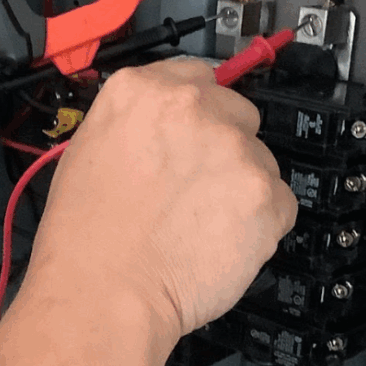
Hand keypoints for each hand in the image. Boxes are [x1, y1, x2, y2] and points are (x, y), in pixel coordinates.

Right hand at [22, 58, 296, 343]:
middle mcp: (192, 106)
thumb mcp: (90, 147)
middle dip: (224, 147)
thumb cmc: (86, 235)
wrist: (104, 291)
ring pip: (260, 160)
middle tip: (196, 187)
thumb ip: (138, 122)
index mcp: (142, 90)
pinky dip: (261, 224)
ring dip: (242, 187)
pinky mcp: (265, 193)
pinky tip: (221, 242)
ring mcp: (233, 147)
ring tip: (201, 224)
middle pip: (237, 113)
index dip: (198, 109)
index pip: (195, 75)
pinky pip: (280, 203)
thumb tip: (169, 127)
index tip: (198, 131)